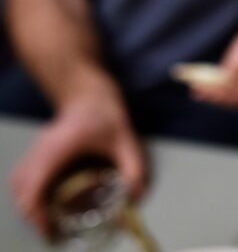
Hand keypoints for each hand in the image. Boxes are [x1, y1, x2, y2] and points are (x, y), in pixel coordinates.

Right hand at [9, 89, 143, 238]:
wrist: (88, 93)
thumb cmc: (106, 114)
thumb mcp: (126, 140)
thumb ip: (133, 169)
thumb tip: (134, 198)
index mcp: (58, 148)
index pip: (34, 186)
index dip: (37, 213)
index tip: (50, 229)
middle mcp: (40, 150)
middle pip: (20, 189)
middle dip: (32, 214)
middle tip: (52, 231)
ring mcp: (35, 149)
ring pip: (17, 183)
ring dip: (28, 204)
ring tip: (48, 219)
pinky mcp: (35, 152)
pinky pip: (21, 177)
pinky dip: (28, 193)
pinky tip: (46, 201)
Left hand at [193, 19, 237, 107]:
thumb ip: (235, 69)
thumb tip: (220, 85)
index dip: (225, 93)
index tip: (205, 89)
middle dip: (218, 97)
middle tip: (197, 92)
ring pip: (237, 102)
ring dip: (217, 98)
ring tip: (198, 92)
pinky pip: (237, 98)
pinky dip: (222, 94)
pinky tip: (205, 91)